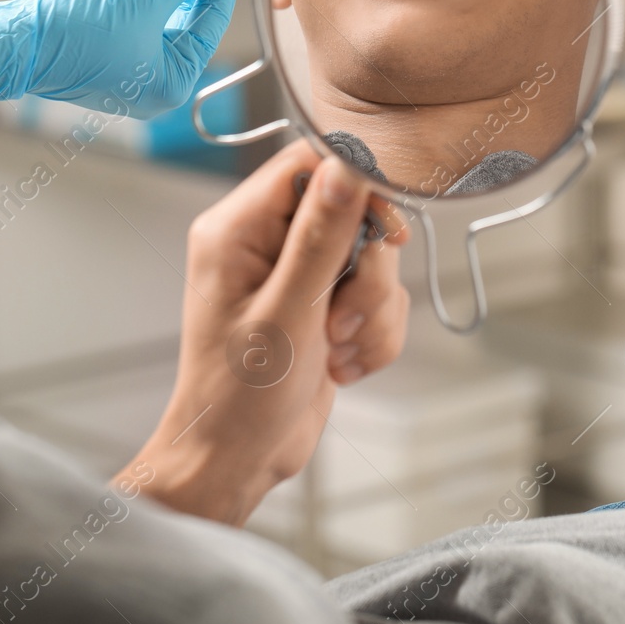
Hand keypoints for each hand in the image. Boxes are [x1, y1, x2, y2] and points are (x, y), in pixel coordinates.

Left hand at [122, 141, 410, 523]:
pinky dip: (374, 335)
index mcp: (238, 228)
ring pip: (373, 260)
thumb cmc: (239, 397)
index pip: (311, 163)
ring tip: (336, 350)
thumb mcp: (286, 314)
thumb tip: (347, 166)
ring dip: (371, 312)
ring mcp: (298, 275)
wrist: (238, 460)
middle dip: (365, 275)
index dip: (358, 189)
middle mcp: (266, 243)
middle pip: (354, 213)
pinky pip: (378, 298)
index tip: (386, 232)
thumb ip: (320, 237)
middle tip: (339, 319)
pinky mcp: (324, 305)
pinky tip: (341, 364)